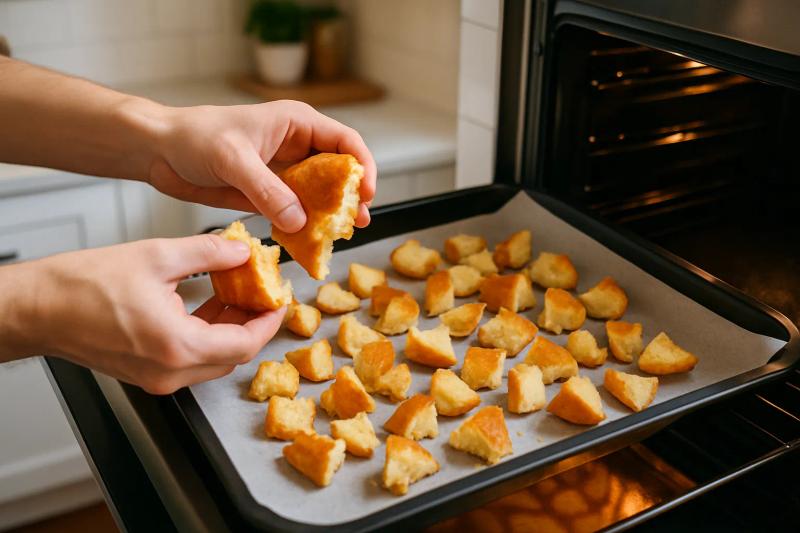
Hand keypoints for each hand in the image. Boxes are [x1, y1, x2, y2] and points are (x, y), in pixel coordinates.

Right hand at [1, 234, 282, 393]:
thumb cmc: (81, 286)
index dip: (269, 322)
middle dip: (252, 324)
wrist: (37, 308)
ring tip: (235, 295)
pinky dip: (206, 336)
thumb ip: (208, 252)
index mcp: (177, 345)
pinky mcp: (146, 374)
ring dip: (229, 330)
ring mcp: (157, 378)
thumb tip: (240, 250)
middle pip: (232, 356)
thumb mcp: (156, 256)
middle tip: (261, 294)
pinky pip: (190, 360)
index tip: (279, 301)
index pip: (245, 344)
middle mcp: (170, 371)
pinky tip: (208, 307)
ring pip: (213, 360)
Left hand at [146, 100, 376, 232]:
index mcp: (296, 123)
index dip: (362, 166)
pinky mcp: (269, 195)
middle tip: (358, 221)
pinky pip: (296, 212)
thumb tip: (299, 219)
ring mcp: (283, 173)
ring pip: (320, 194)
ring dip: (330, 214)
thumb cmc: (193, 137)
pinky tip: (310, 240)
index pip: (344, 141)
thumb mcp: (232, 159)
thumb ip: (266, 190)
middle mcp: (296, 147)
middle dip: (351, 195)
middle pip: (338, 170)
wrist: (159, 151)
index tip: (367, 192)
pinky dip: (305, 226)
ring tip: (342, 234)